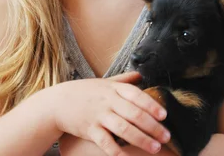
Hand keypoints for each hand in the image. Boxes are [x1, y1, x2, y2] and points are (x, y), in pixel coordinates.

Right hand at [51, 71, 170, 155]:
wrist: (57, 103)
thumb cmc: (83, 92)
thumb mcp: (103, 82)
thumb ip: (123, 80)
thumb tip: (141, 75)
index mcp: (113, 89)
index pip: (136, 95)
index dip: (151, 105)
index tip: (164, 115)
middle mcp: (107, 101)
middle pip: (134, 114)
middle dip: (153, 127)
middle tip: (166, 137)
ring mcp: (98, 116)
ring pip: (124, 129)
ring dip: (142, 139)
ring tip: (155, 148)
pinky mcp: (89, 130)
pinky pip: (106, 142)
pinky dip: (118, 151)